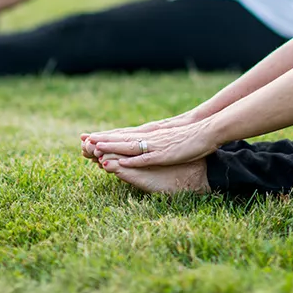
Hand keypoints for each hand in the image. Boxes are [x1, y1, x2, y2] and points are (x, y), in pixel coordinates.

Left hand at [79, 111, 199, 159]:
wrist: (208, 130)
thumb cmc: (192, 136)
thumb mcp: (171, 136)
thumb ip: (158, 139)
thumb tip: (150, 142)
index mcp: (151, 133)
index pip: (125, 134)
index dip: (108, 136)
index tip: (91, 137)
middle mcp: (150, 137)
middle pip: (122, 138)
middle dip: (103, 140)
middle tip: (83, 141)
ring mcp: (156, 145)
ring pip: (129, 146)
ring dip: (112, 147)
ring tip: (95, 148)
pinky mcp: (164, 154)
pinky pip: (145, 157)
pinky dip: (131, 159)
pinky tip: (121, 162)